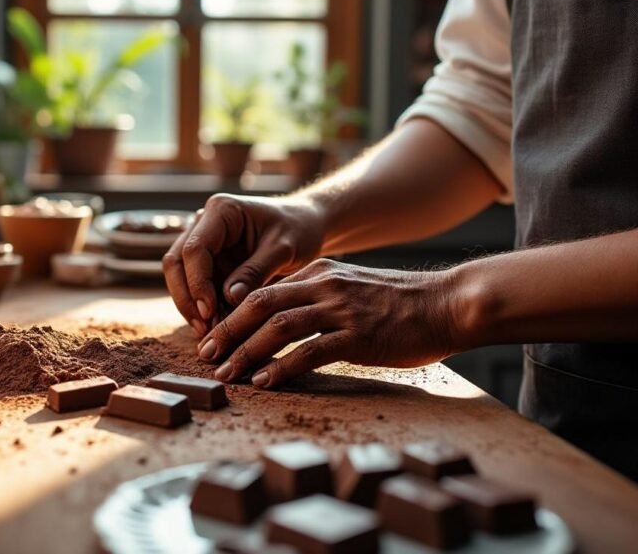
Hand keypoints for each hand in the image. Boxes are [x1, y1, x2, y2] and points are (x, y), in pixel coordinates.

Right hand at [163, 194, 325, 335]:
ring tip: (210, 333)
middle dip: (186, 298)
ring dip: (191, 306)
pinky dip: (203, 308)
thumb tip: (228, 298)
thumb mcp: (283, 250)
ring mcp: (202, 243)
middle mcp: (203, 224)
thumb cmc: (298, 231)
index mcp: (221, 211)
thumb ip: (256, 271)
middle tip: (204, 329)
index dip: (197, 282)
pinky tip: (216, 328)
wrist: (305, 227)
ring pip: (179, 277)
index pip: (195, 248)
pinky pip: (194, 287)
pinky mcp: (207, 262)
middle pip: (176, 262)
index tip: (210, 312)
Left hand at [195, 258, 462, 387]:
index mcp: (319, 274)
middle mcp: (324, 286)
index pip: (262, 291)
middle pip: (259, 305)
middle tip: (205, 355)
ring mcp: (341, 309)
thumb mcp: (352, 288)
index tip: (213, 337)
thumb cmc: (402, 303)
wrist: (449, 303)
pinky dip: (282, 367)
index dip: (232, 315)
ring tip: (226, 373)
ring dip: (246, 351)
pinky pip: (310, 351)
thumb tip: (286, 320)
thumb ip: (320, 298)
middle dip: (227, 331)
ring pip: (277, 327)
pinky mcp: (358, 335)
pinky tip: (265, 381)